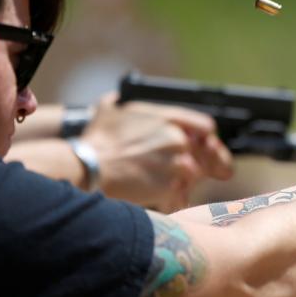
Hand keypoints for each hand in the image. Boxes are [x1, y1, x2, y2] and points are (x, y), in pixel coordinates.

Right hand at [82, 93, 232, 211]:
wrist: (88, 166)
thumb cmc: (96, 138)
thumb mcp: (111, 108)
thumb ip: (125, 102)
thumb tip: (120, 96)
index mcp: (169, 117)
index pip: (207, 127)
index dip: (207, 139)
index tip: (206, 147)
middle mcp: (178, 139)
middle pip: (207, 154)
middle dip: (204, 164)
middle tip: (203, 171)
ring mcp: (177, 164)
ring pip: (195, 176)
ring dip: (185, 182)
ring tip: (168, 185)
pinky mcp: (171, 188)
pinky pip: (182, 196)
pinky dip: (173, 200)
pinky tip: (160, 198)